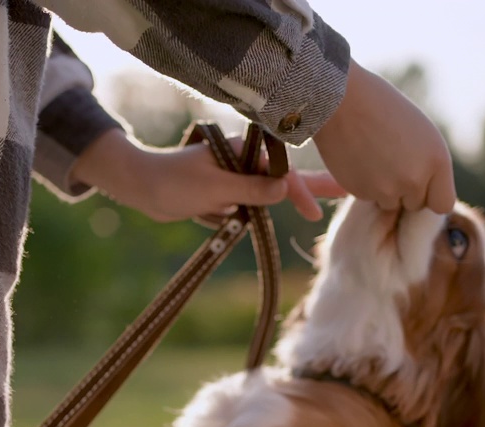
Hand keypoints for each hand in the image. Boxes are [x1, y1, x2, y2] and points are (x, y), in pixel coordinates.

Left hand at [70, 129, 346, 222]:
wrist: (140, 188)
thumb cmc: (173, 182)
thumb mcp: (215, 188)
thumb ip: (251, 190)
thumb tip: (284, 192)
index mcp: (242, 150)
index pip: (280, 172)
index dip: (299, 192)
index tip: (314, 213)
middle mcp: (241, 161)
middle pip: (280, 179)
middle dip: (306, 190)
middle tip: (343, 190)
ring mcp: (232, 178)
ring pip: (259, 199)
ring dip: (255, 212)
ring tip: (260, 208)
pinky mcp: (222, 194)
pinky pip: (239, 210)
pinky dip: (232, 218)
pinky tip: (209, 215)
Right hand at [313, 60, 456, 212]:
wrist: (343, 101)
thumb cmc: (384, 108)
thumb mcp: (422, 134)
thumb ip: (429, 167)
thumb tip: (426, 197)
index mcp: (437, 160)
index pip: (443, 204)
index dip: (431, 195)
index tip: (422, 184)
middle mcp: (414, 180)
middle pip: (415, 205)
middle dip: (406, 191)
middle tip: (391, 161)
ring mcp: (386, 189)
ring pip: (390, 204)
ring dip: (384, 189)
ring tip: (374, 157)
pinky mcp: (361, 193)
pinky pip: (368, 198)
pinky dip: (365, 184)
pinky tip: (360, 159)